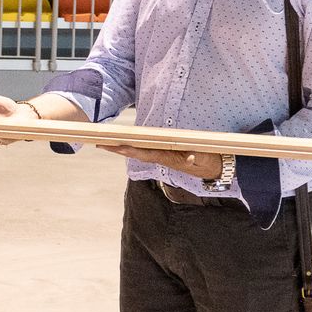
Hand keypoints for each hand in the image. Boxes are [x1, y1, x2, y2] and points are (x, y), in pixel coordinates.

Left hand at [99, 145, 222, 178]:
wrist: (212, 168)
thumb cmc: (207, 160)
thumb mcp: (203, 158)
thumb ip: (197, 157)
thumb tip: (192, 158)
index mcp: (166, 157)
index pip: (145, 153)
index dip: (130, 150)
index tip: (117, 146)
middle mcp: (160, 157)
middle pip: (134, 152)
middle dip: (117, 148)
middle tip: (99, 143)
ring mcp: (160, 156)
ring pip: (137, 151)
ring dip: (121, 148)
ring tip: (104, 143)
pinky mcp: (162, 154)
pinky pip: (143, 150)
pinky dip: (131, 147)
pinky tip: (121, 145)